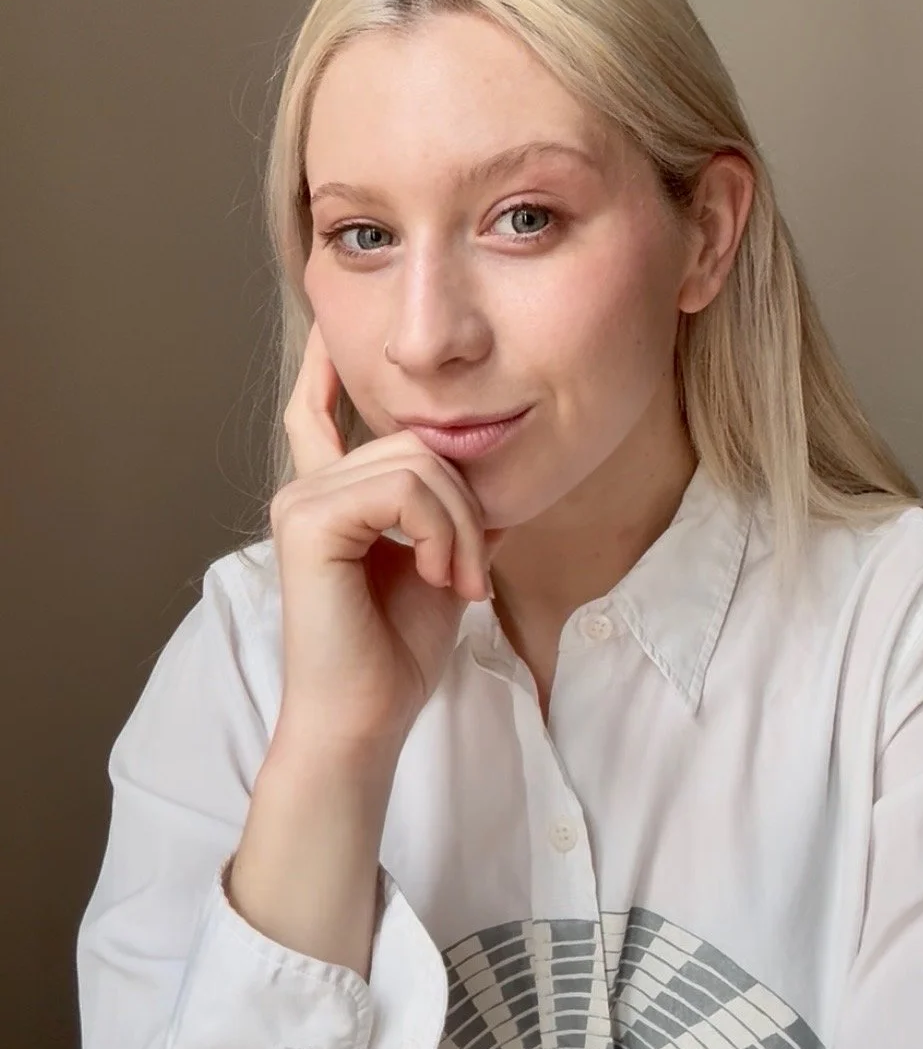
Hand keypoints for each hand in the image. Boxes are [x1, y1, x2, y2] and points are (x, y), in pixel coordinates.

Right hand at [269, 321, 505, 760]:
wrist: (364, 719)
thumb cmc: (396, 653)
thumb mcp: (445, 564)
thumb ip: (458, 511)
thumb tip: (495, 467)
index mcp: (329, 496)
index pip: (318, 412)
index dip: (326, 368)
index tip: (330, 329)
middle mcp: (307, 488)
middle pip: (416, 441)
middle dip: (467, 507)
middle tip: (474, 575)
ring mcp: (301, 500)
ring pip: (418, 462)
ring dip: (462, 527)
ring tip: (460, 582)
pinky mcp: (308, 520)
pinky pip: (404, 488)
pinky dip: (442, 532)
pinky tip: (438, 576)